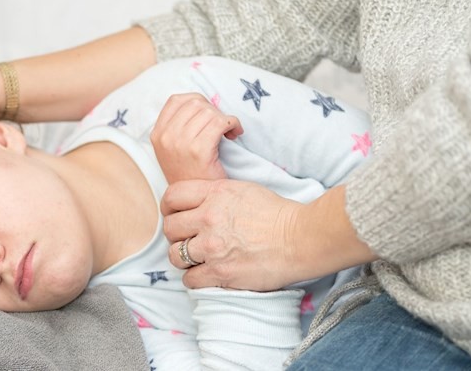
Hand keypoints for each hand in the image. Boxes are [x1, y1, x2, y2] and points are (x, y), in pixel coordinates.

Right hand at [150, 93, 242, 183]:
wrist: (196, 203)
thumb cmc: (190, 175)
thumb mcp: (174, 150)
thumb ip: (180, 126)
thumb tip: (204, 104)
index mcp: (157, 134)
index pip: (176, 100)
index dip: (197, 102)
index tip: (208, 114)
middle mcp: (166, 136)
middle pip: (195, 103)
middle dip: (213, 110)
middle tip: (221, 125)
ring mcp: (180, 143)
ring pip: (209, 112)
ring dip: (224, 118)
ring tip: (228, 132)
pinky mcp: (198, 150)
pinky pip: (220, 122)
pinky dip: (232, 124)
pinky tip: (234, 134)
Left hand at [162, 180, 375, 290]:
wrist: (301, 238)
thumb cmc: (278, 214)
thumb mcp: (243, 190)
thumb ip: (216, 195)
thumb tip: (198, 203)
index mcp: (214, 193)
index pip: (172, 197)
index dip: (169, 208)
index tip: (174, 216)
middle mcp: (209, 218)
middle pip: (169, 228)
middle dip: (176, 235)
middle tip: (187, 240)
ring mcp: (213, 246)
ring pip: (175, 255)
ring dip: (183, 259)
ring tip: (196, 259)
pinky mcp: (221, 272)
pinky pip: (190, 279)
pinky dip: (195, 279)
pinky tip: (206, 275)